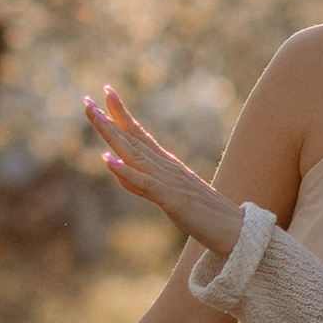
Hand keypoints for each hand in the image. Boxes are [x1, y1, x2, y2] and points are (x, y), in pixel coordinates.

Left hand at [85, 84, 244, 259]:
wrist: (235, 229)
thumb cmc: (203, 213)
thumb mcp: (165, 195)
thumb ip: (140, 183)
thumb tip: (116, 170)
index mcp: (164, 164)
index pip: (138, 134)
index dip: (120, 114)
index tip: (105, 92)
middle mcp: (164, 166)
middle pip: (131, 139)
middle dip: (108, 119)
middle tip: (87, 100)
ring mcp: (168, 180)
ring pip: (134, 154)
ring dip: (112, 135)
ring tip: (95, 117)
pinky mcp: (172, 199)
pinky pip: (145, 183)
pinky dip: (126, 172)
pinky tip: (108, 161)